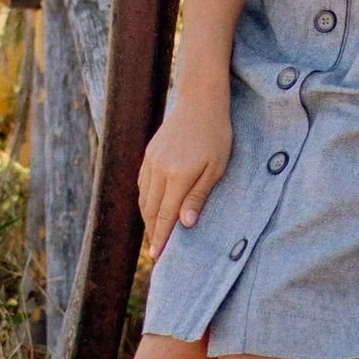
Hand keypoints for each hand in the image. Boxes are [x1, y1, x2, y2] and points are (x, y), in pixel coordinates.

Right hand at [137, 79, 232, 259]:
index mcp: (177, 176)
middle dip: (152, 231)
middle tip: (156, 250)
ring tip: (155, 232)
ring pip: (143, 197)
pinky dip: (145, 199)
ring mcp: (151, 160)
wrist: (201, 102)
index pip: (164, 215)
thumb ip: (198, 197)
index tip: (158, 256)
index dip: (161, 236)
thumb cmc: (216, 136)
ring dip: (147, 216)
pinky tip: (152, 206)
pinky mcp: (149, 153)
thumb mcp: (215, 168)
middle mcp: (159, 170)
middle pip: (150, 209)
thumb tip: (184, 225)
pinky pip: (142, 182)